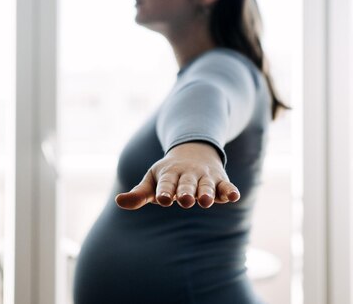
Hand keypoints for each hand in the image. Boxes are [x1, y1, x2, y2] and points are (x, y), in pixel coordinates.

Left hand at [115, 142, 239, 209]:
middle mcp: (188, 175)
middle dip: (186, 192)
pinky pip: (226, 186)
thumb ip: (139, 194)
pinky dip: (230, 191)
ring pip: (206, 185)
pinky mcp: (220, 181)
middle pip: (187, 184)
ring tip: (205, 201)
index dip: (164, 191)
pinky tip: (234, 197)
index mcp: (169, 174)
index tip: (162, 199)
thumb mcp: (153, 180)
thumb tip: (119, 201)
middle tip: (185, 200)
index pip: (166, 183)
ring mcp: (205, 177)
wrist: (194, 150)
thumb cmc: (169, 173)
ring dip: (206, 192)